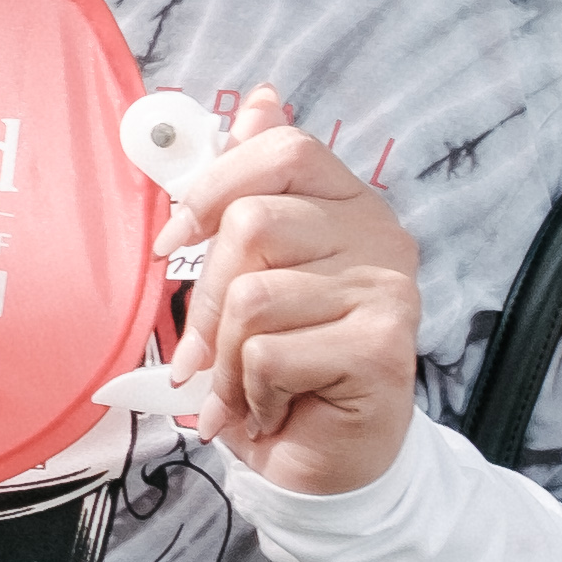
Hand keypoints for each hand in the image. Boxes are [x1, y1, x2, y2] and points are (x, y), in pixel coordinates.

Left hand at [159, 90, 419, 497]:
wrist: (329, 459)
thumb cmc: (284, 364)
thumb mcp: (252, 274)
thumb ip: (251, 190)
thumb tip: (258, 101)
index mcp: (348, 205)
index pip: (284, 149)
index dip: (214, 184)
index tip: (173, 239)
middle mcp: (379, 237)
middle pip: (253, 223)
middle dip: (207, 301)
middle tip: (203, 354)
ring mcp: (388, 290)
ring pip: (252, 297)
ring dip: (224, 362)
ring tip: (241, 389)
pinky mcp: (383, 346)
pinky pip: (268, 353)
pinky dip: (248, 392)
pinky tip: (272, 407)